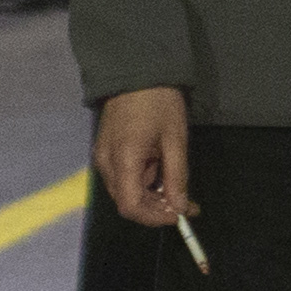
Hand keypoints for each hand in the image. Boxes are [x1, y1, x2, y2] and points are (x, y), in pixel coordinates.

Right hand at [95, 86, 192, 224]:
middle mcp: (106, 163)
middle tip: (187, 204)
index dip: (156, 217)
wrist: (136, 72)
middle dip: (157, 209)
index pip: (131, 206)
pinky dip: (143, 183)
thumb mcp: (175, 139)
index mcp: (122, 160)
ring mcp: (103, 157)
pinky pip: (123, 178)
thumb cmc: (159, 102)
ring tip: (178, 190)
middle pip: (127, 202)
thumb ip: (176, 176)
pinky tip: (162, 176)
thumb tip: (181, 206)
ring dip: (151, 197)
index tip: (180, 215)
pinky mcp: (106, 152)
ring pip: (125, 192)